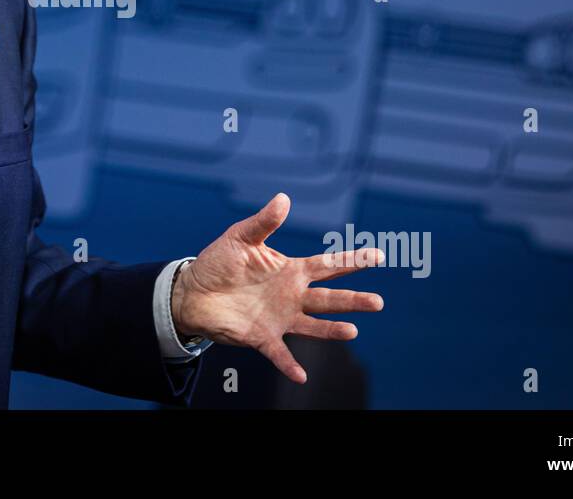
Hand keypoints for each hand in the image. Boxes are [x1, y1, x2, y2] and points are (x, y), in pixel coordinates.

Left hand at [170, 193, 384, 383]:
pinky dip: (289, 364)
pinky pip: (279, 353)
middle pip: (329, 298)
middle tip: (378, 302)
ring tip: (352, 331)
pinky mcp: (262, 337)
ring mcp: (279, 318)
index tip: (378, 256)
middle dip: (353, 300)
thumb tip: (284, 198)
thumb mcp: (241, 237)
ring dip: (332, 330)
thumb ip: (264, 222)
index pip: (328, 265)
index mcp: (290, 271)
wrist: (193, 292)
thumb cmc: (219, 262)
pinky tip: (301, 375)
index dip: (352, 261)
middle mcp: (291, 296)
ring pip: (313, 326)